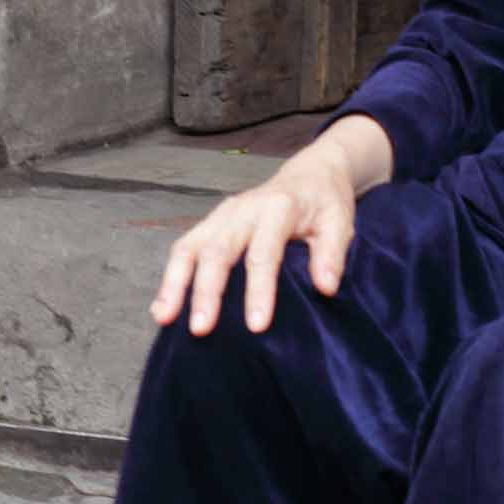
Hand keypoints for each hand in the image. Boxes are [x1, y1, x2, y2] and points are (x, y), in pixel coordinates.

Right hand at [150, 119, 386, 336]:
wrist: (311, 174)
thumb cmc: (325, 203)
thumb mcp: (340, 222)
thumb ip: (332, 254)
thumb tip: (325, 287)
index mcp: (278, 208)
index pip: (263, 252)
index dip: (259, 290)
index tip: (256, 326)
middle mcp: (243, 209)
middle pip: (217, 250)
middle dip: (207, 291)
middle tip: (201, 329)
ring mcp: (222, 215)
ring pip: (190, 246)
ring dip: (175, 283)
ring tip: (164, 318)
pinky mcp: (211, 222)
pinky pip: (185, 248)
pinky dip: (171, 277)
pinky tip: (163, 307)